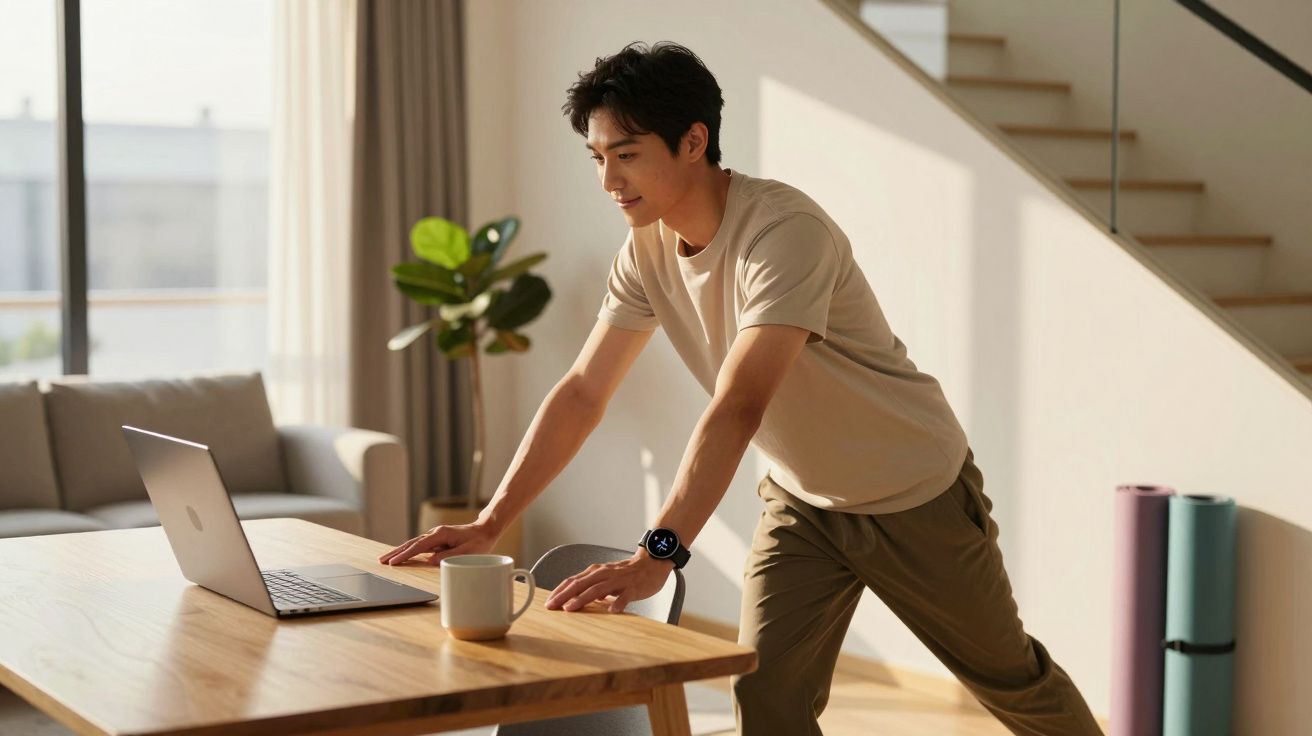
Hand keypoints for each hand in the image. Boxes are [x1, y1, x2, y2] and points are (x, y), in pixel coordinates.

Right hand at [378, 522, 496, 565]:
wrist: (485, 530)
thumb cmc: (478, 542)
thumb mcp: (466, 551)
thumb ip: (448, 556)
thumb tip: (429, 561)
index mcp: (441, 534)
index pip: (419, 546)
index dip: (405, 555)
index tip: (393, 562)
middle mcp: (435, 533)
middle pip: (411, 543)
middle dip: (396, 552)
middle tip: (381, 560)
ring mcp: (435, 536)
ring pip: (414, 544)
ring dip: (399, 551)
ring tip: (386, 559)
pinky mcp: (437, 540)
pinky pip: (419, 546)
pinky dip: (408, 550)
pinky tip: (400, 555)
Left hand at [545, 551, 672, 613]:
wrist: (652, 563)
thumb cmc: (628, 573)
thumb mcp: (606, 578)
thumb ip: (592, 587)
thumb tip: (577, 599)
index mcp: (596, 572)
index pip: (573, 581)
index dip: (559, 591)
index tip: (548, 603)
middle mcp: (604, 574)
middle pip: (581, 584)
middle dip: (564, 595)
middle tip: (552, 607)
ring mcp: (619, 580)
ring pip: (598, 588)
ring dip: (582, 598)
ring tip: (571, 608)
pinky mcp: (633, 586)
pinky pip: (625, 595)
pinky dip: (618, 603)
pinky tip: (612, 611)